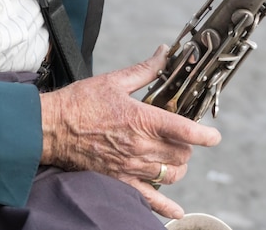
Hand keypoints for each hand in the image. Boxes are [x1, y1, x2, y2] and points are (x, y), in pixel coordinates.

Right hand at [39, 44, 221, 218]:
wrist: (51, 127)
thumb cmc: (80, 103)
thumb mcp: (115, 81)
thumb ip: (145, 70)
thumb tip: (164, 53)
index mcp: (142, 119)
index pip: (184, 130)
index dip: (206, 135)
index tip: (214, 136)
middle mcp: (140, 146)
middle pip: (181, 154)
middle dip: (187, 146)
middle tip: (180, 138)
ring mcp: (130, 166)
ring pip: (170, 175)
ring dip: (178, 167)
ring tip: (173, 158)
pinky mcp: (119, 180)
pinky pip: (148, 199)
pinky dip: (165, 207)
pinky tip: (176, 211)